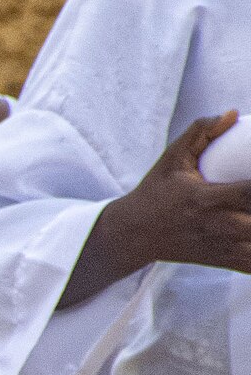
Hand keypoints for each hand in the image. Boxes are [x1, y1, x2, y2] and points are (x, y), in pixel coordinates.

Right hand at [60, 114, 250, 307]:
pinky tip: (250, 237)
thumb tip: (234, 114)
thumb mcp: (173, 158)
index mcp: (206, 199)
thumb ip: (201, 132)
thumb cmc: (156, 193)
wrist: (134, 235)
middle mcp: (217, 225)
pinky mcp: (222, 261)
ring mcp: (221, 247)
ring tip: (250, 212)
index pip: (248, 191)